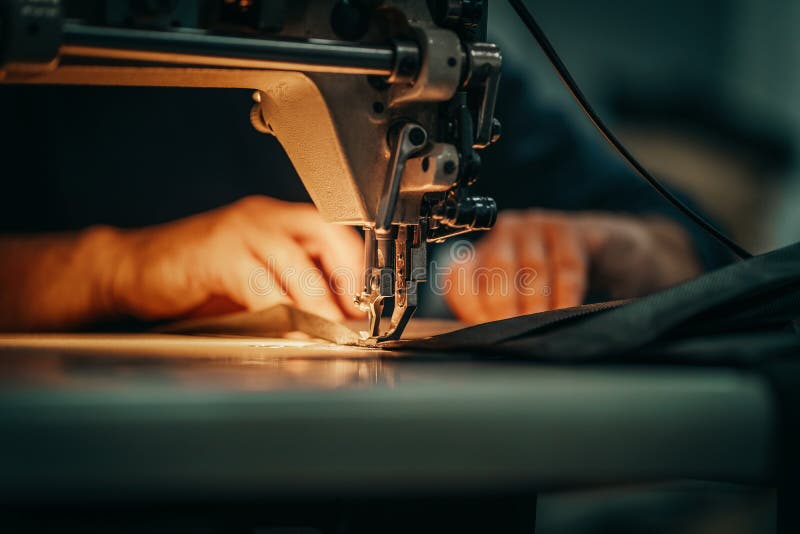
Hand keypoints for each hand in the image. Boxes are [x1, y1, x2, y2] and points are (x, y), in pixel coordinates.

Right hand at [110, 196, 363, 321]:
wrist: (133, 269)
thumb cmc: (197, 276)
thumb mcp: (254, 277)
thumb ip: (292, 286)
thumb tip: (336, 315)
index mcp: (276, 220)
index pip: (332, 230)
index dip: (355, 265)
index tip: (367, 299)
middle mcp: (262, 218)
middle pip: (321, 236)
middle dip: (345, 278)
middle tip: (354, 315)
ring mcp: (239, 232)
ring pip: (294, 263)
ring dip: (316, 301)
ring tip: (329, 329)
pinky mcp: (216, 254)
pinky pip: (259, 283)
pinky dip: (278, 309)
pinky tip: (286, 326)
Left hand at [444, 209, 701, 322]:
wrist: (608, 253)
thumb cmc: (554, 283)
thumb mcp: (520, 298)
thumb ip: (498, 316)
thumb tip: (484, 345)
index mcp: (482, 252)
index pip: (461, 275)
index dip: (468, 304)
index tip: (480, 331)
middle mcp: (504, 232)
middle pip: (496, 269)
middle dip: (503, 306)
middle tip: (512, 334)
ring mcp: (537, 226)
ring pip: (532, 268)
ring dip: (536, 303)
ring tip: (539, 327)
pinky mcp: (570, 229)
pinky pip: (566, 265)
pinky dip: (566, 293)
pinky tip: (567, 312)